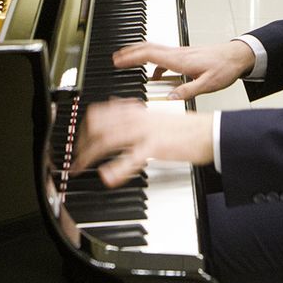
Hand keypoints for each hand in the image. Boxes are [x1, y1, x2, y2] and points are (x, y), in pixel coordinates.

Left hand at [70, 98, 214, 186]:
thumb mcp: (154, 115)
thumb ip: (132, 112)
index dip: (83, 126)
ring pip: (109, 139)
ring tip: (80, 168)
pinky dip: (117, 168)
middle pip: (99, 125)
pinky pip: (132, 158)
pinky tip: (107, 177)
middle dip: (81, 142)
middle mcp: (138, 118)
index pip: (100, 112)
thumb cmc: (185, 128)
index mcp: (136, 110)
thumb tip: (113, 106)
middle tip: (74, 158)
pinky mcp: (156, 147)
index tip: (77, 139)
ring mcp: (146, 132)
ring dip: (90, 154)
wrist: (208, 132)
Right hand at [112, 39, 255, 100]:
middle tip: (115, 58)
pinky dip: (154, 61)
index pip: (149, 54)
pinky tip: (155, 74)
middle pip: (148, 48)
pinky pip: (164, 55)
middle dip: (129, 52)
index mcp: (180, 60)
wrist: (237, 56)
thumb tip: (171, 98)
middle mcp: (178, 54)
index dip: (131, 57)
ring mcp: (181, 53)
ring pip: (155, 49)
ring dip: (139, 54)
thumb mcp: (208, 84)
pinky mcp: (185, 55)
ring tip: (128, 62)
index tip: (118, 61)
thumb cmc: (225, 68)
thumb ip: (188, 91)